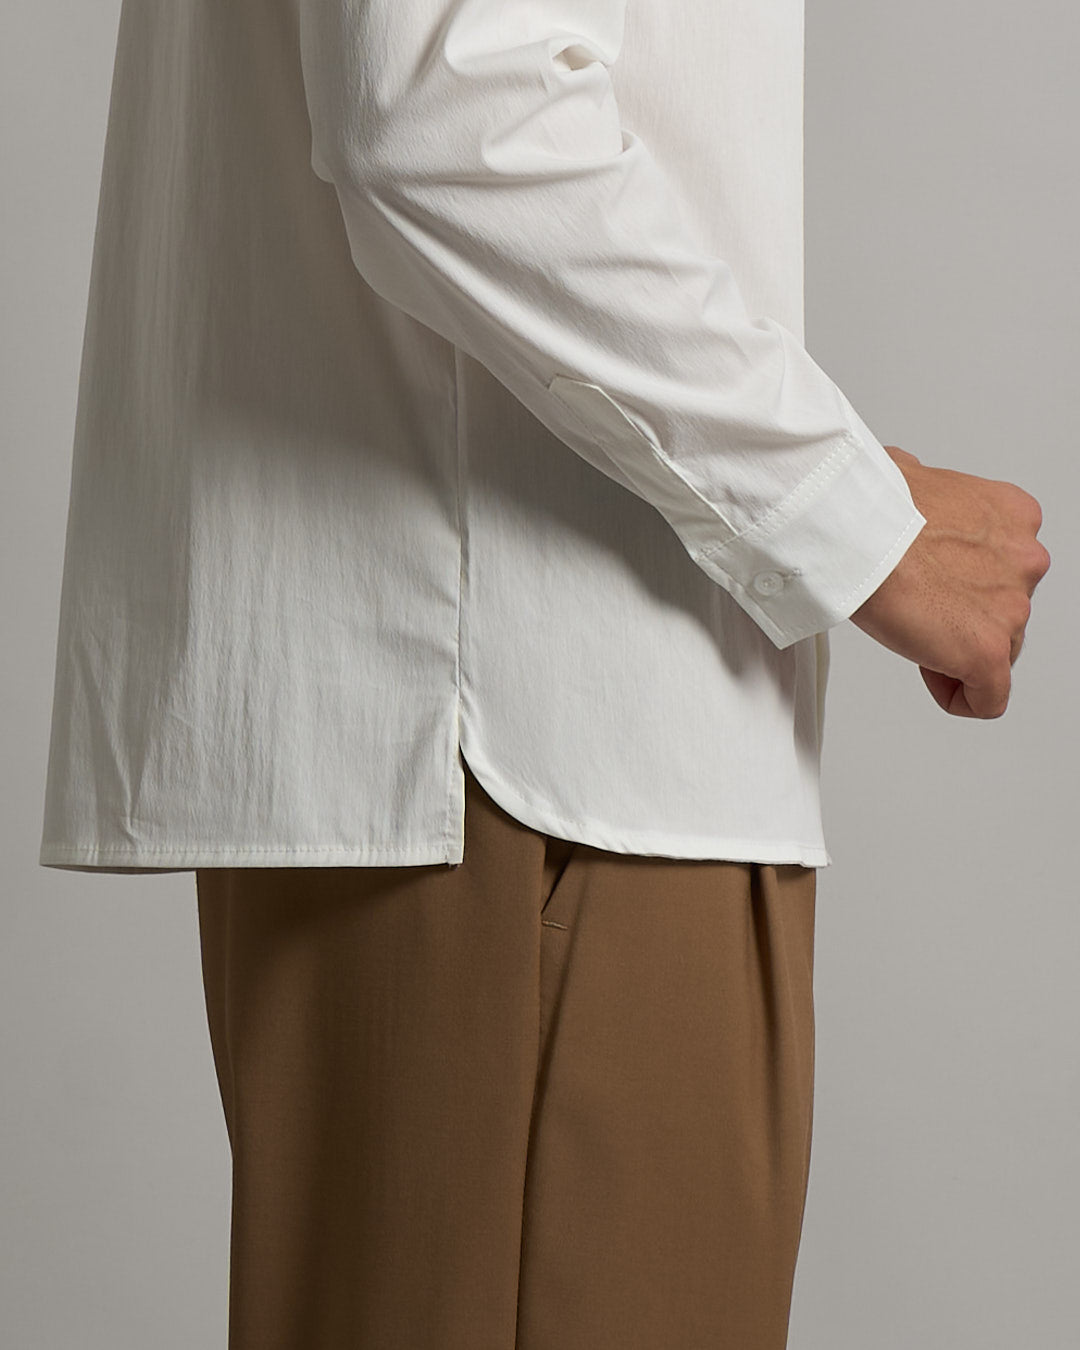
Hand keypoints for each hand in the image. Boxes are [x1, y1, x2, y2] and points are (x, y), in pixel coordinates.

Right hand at [849, 446, 1050, 717]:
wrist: (856, 530)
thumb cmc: (870, 505)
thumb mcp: (913, 477)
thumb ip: (929, 502)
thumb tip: (906, 502)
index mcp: (1012, 516)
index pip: (1004, 570)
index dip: (960, 585)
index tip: (927, 585)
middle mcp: (1024, 560)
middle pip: (1005, 613)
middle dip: (962, 619)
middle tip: (915, 610)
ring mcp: (1011, 607)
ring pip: (996, 652)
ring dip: (954, 648)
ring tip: (909, 628)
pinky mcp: (988, 651)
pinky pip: (988, 698)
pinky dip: (959, 695)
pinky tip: (929, 672)